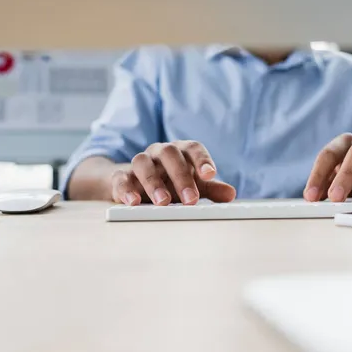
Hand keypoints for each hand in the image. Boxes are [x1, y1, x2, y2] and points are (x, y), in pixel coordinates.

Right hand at [110, 141, 235, 205]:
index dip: (202, 159)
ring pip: (143, 163)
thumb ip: (209, 189)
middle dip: (181, 176)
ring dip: (154, 183)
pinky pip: (121, 178)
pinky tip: (133, 203)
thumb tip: (231, 194)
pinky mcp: (120, 176)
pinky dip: (126, 189)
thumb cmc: (168, 182)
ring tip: (162, 202)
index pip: (192, 148)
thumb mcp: (191, 185)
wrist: (132, 182)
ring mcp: (139, 163)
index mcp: (179, 152)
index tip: (210, 174)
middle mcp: (159, 153)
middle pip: (169, 154)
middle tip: (191, 199)